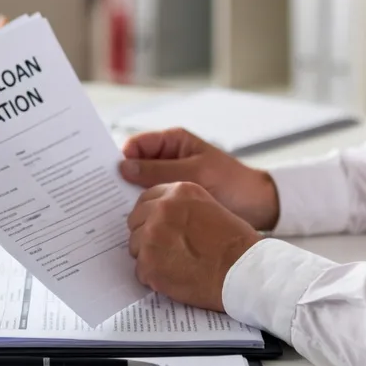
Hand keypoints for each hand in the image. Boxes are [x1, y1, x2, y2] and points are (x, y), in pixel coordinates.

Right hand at [120, 128, 280, 230]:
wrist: (260, 207)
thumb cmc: (233, 184)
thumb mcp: (196, 175)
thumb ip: (160, 171)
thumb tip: (124, 167)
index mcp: (172, 142)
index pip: (135, 146)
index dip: (119, 159)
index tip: (106, 177)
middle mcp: (167, 159)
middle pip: (134, 167)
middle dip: (121, 181)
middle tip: (104, 198)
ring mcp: (170, 180)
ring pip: (140, 187)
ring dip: (132, 199)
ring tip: (119, 214)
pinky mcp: (174, 200)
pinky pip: (153, 202)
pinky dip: (145, 211)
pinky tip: (137, 223)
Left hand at [127, 182, 262, 310]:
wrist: (244, 271)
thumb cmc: (235, 243)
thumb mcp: (209, 207)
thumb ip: (181, 206)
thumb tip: (160, 214)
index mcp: (178, 192)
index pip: (146, 199)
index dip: (150, 215)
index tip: (155, 225)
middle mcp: (162, 210)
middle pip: (136, 221)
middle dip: (146, 234)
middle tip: (164, 248)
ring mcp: (152, 236)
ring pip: (135, 245)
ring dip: (149, 255)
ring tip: (173, 264)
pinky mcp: (149, 264)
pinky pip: (140, 270)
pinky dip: (153, 276)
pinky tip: (173, 277)